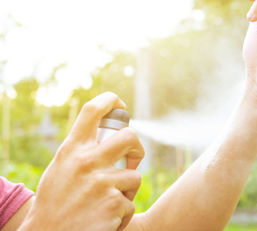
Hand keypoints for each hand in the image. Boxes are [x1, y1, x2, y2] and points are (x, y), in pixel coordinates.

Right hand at [19, 92, 144, 230]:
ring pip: (135, 175)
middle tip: (134, 158)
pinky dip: (122, 213)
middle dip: (137, 148)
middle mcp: (86, 161)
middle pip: (130, 137)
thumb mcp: (60, 170)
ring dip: (127, 191)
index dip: (110, 101)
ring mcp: (102, 182)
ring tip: (107, 202)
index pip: (92, 111)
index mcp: (71, 150)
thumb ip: (81, 152)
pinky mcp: (115, 203)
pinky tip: (105, 220)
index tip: (119, 104)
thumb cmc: (55, 203)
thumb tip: (105, 135)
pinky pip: (130, 202)